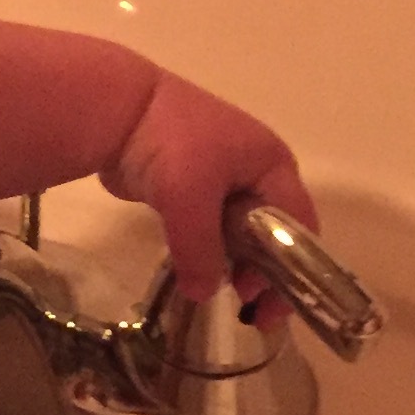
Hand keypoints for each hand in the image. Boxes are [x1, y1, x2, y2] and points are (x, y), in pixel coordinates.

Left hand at [100, 70, 316, 304]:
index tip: (270, 305)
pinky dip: (207, 251)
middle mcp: (255, 171)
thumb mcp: (190, 199)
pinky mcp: (190, 187)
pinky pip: (209, 228)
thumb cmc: (170, 145)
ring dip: (234, 263)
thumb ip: (201, 251)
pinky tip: (197, 273)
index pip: (298, 225)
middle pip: (272, 231)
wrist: (117, 108)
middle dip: (263, 269)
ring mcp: (221, 178)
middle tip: (244, 305)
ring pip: (238, 232)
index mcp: (272, 164)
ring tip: (219, 291)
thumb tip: (203, 294)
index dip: (292, 268)